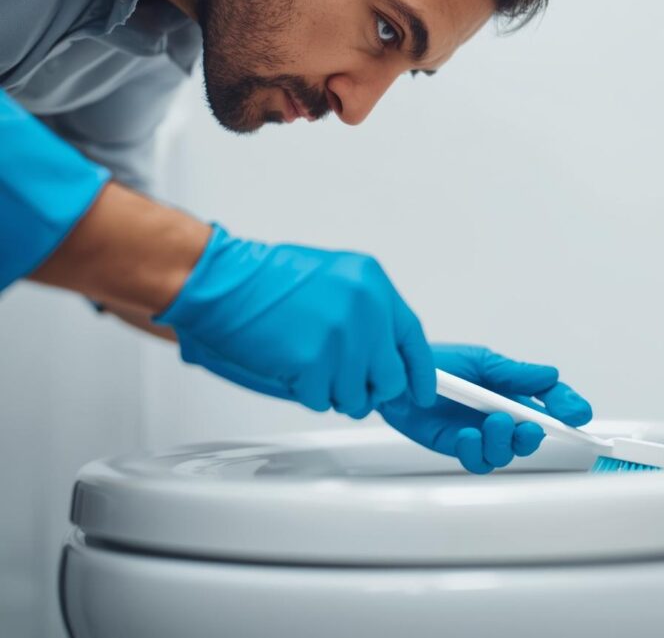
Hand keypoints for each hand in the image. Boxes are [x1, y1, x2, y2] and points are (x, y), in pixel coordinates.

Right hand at [155, 224, 435, 415]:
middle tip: (345, 381)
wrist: (224, 282)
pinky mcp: (314, 364)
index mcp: (372, 285)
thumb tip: (383, 351)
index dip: (419, 371)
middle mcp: (365, 310)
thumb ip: (366, 313)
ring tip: (308, 364)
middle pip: (390, 378)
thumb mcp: (335, 279)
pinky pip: (321, 400)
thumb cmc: (267, 280)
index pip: (412, 338)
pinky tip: (290, 366)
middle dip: (369, 388)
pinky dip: (304, 392)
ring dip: (332, 391)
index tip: (421, 390)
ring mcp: (342, 338)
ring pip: (356, 397)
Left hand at [379, 344, 592, 473]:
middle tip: (527, 426)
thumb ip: (514, 373)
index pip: (550, 400)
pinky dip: (474, 450)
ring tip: (491, 423)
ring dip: (503, 441)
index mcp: (512, 389)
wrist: (398, 375)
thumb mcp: (480, 361)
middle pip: (532, 435)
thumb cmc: (439, 363)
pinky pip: (476, 460)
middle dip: (534, 435)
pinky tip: (466, 435)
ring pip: (506, 452)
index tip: (577, 414)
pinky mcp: (458, 447)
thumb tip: (550, 374)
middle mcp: (501, 413)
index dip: (568, 407)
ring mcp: (481, 432)